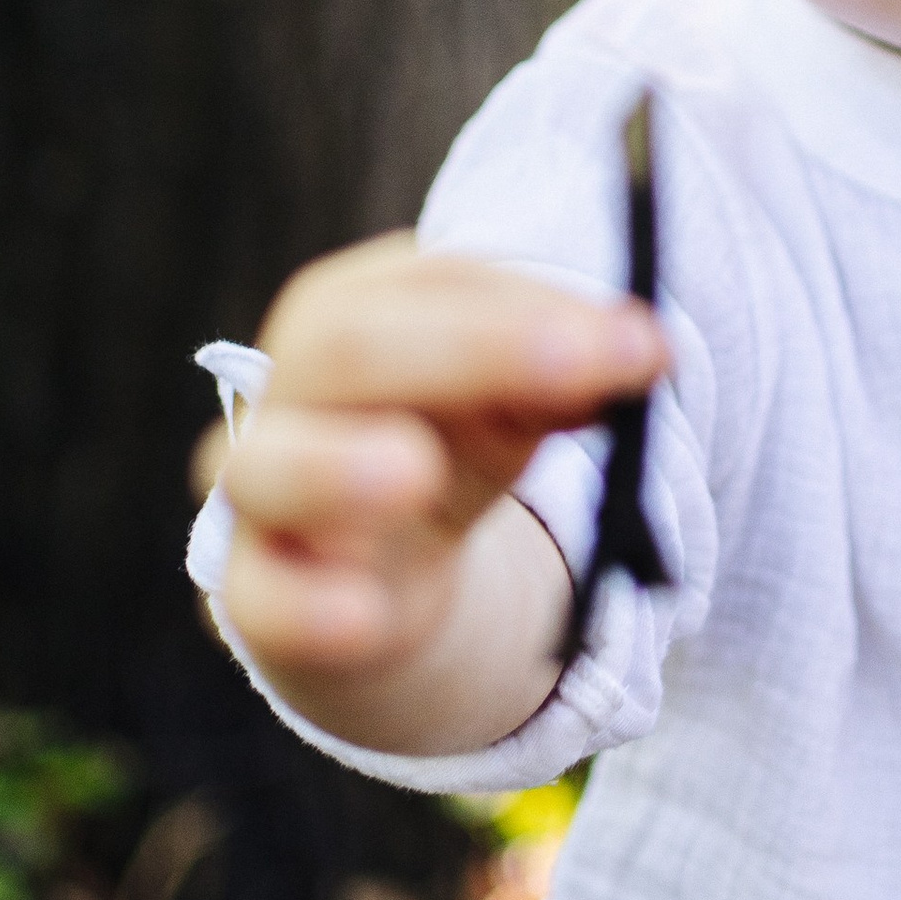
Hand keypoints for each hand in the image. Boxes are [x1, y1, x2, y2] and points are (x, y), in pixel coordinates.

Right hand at [199, 236, 667, 705]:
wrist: (373, 580)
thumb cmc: (444, 454)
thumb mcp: (510, 410)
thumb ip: (562, 379)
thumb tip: (639, 351)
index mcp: (351, 310)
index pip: (433, 281)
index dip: (534, 307)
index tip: (641, 342)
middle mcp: (288, 389)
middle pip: (349, 346)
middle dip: (475, 350)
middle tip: (584, 367)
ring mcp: (260, 494)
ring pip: (268, 467)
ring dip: (339, 468)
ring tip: (413, 472)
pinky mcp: (259, 597)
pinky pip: (265, 603)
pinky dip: (311, 610)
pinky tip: (363, 617)